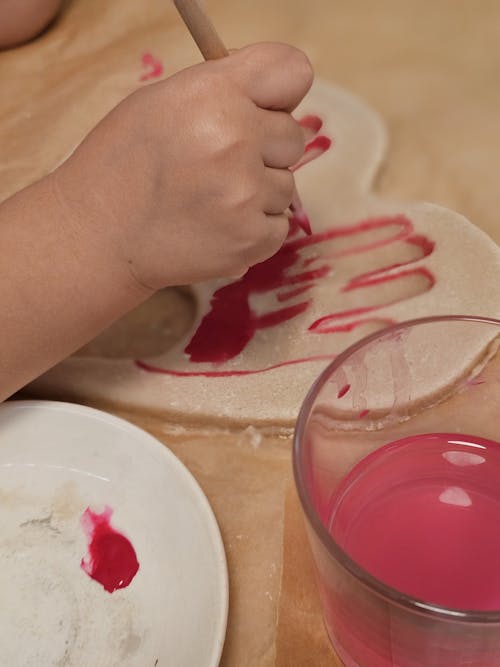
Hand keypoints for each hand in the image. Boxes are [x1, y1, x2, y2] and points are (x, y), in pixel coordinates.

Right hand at [51, 42, 313, 291]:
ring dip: (257, 192)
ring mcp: (246, 194)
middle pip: (292, 137)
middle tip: (218, 164)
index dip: (280, 93)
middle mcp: (235, 140)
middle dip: (264, 149)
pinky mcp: (251, 240)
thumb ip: (222, 89)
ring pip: (285, 185)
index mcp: (213, 94)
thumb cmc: (124, 164)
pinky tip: (217, 225)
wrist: (100, 236)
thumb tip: (272, 97)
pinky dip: (254, 228)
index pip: (292, 71)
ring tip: (209, 200)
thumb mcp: (161, 101)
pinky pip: (279, 225)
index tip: (265, 109)